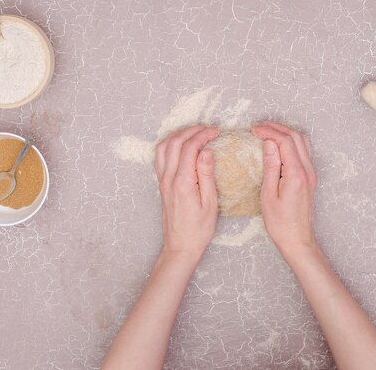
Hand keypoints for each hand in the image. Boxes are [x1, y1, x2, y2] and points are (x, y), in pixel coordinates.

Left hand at [154, 125, 219, 256]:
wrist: (180, 246)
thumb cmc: (199, 229)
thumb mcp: (210, 203)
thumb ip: (206, 175)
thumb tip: (206, 151)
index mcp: (182, 182)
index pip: (190, 148)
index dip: (203, 135)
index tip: (216, 131)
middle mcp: (168, 179)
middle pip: (174, 143)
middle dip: (191, 130)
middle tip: (208, 128)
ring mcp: (162, 181)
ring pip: (163, 147)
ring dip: (178, 135)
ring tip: (194, 132)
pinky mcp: (161, 184)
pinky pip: (159, 157)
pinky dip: (169, 144)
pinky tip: (180, 145)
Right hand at [251, 122, 317, 256]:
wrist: (298, 240)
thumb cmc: (280, 223)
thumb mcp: (268, 195)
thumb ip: (271, 166)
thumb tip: (269, 144)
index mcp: (296, 174)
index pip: (285, 141)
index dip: (269, 131)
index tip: (254, 130)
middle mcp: (308, 171)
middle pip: (296, 137)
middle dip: (277, 127)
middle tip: (259, 126)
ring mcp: (311, 173)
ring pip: (302, 142)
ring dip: (286, 132)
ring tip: (268, 131)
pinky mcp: (310, 178)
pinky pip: (304, 151)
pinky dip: (291, 142)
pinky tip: (279, 144)